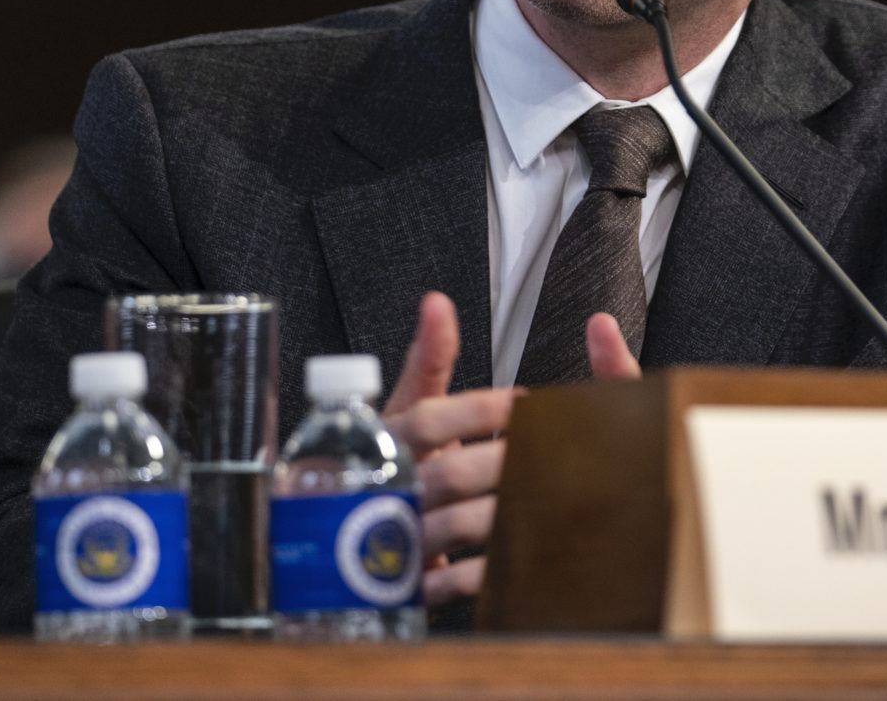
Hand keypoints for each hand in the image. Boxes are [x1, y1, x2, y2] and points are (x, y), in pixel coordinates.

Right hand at [382, 294, 642, 604]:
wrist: (331, 536)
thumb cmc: (381, 459)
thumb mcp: (401, 407)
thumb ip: (428, 360)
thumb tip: (438, 302)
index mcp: (383, 439)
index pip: (429, 419)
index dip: (478, 409)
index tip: (526, 400)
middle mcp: (384, 486)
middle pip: (448, 471)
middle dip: (504, 460)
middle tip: (555, 450)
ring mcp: (392, 538)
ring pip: (454, 525)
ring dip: (505, 511)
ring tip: (554, 498)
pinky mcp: (405, 584)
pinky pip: (448, 584)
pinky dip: (486, 572)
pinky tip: (526, 555)